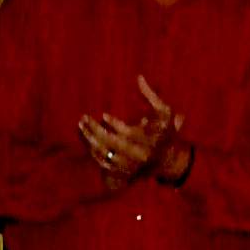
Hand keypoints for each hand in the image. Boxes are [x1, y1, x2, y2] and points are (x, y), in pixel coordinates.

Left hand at [79, 75, 185, 189]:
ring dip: (90, 141)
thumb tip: (138, 77)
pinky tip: (85, 138)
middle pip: (113, 144)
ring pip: (105, 154)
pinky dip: (92, 151)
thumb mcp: (164, 111)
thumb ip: (151, 95)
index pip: (130, 134)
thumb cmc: (164, 130)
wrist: (168, 160)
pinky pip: (103, 163)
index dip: (115, 125)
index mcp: (151, 139)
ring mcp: (131, 165)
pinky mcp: (123, 173)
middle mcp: (140, 155)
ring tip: (81, 126)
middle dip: (96, 131)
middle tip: (84, 118)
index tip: (103, 115)